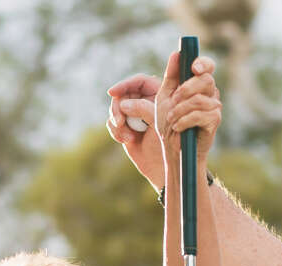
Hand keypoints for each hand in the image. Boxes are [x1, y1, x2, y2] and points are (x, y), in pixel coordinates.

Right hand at [107, 73, 164, 190]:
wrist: (164, 167)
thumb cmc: (168, 145)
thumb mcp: (159, 123)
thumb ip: (144, 108)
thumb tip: (123, 103)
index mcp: (158, 96)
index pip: (140, 82)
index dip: (125, 85)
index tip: (113, 93)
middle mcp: (146, 102)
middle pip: (124, 93)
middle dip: (118, 107)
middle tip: (120, 122)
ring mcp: (134, 115)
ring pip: (116, 108)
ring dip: (117, 122)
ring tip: (127, 137)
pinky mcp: (125, 127)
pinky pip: (112, 122)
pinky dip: (116, 131)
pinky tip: (127, 141)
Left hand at [155, 52, 220, 166]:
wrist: (174, 149)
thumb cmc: (169, 123)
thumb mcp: (164, 97)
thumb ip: (171, 76)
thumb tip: (176, 53)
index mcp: (198, 84)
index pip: (207, 66)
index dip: (202, 63)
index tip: (193, 67)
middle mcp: (210, 93)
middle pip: (205, 79)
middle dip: (185, 90)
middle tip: (173, 101)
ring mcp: (214, 106)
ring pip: (199, 99)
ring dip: (180, 109)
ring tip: (172, 119)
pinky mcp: (215, 121)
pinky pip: (200, 114)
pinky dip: (185, 120)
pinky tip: (178, 127)